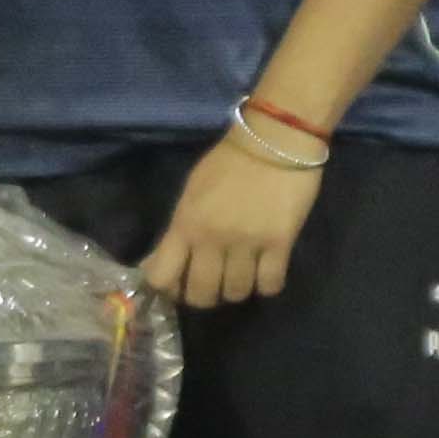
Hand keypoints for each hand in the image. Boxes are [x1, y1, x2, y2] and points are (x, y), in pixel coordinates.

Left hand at [137, 134, 323, 311]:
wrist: (274, 140)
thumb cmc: (229, 162)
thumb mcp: (192, 192)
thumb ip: (179, 230)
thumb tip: (159, 263)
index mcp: (185, 223)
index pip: (162, 276)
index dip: (168, 290)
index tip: (177, 287)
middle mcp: (211, 239)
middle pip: (201, 295)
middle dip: (205, 297)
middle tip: (214, 285)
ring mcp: (246, 243)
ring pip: (237, 293)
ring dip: (238, 290)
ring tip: (242, 275)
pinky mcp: (279, 243)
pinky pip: (270, 284)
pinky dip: (267, 285)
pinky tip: (266, 272)